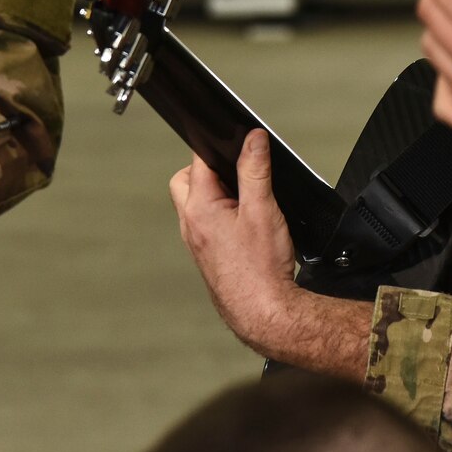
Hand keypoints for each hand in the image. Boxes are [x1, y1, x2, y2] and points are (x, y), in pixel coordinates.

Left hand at [168, 129, 367, 376]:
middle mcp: (191, 225)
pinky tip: (246, 225)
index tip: (241, 145)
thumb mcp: (262, 208)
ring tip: (247, 201)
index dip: (220, 148)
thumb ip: (255, 169)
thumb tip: (253, 139)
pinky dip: (221, 215)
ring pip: (196, 203)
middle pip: (188, 180)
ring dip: (217, 194)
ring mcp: (196, 242)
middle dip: (210, 170)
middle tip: (239, 175)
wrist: (264, 312)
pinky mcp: (207, 255)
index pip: (198, 161)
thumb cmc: (261, 268)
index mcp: (198, 209)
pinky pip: (205, 223)